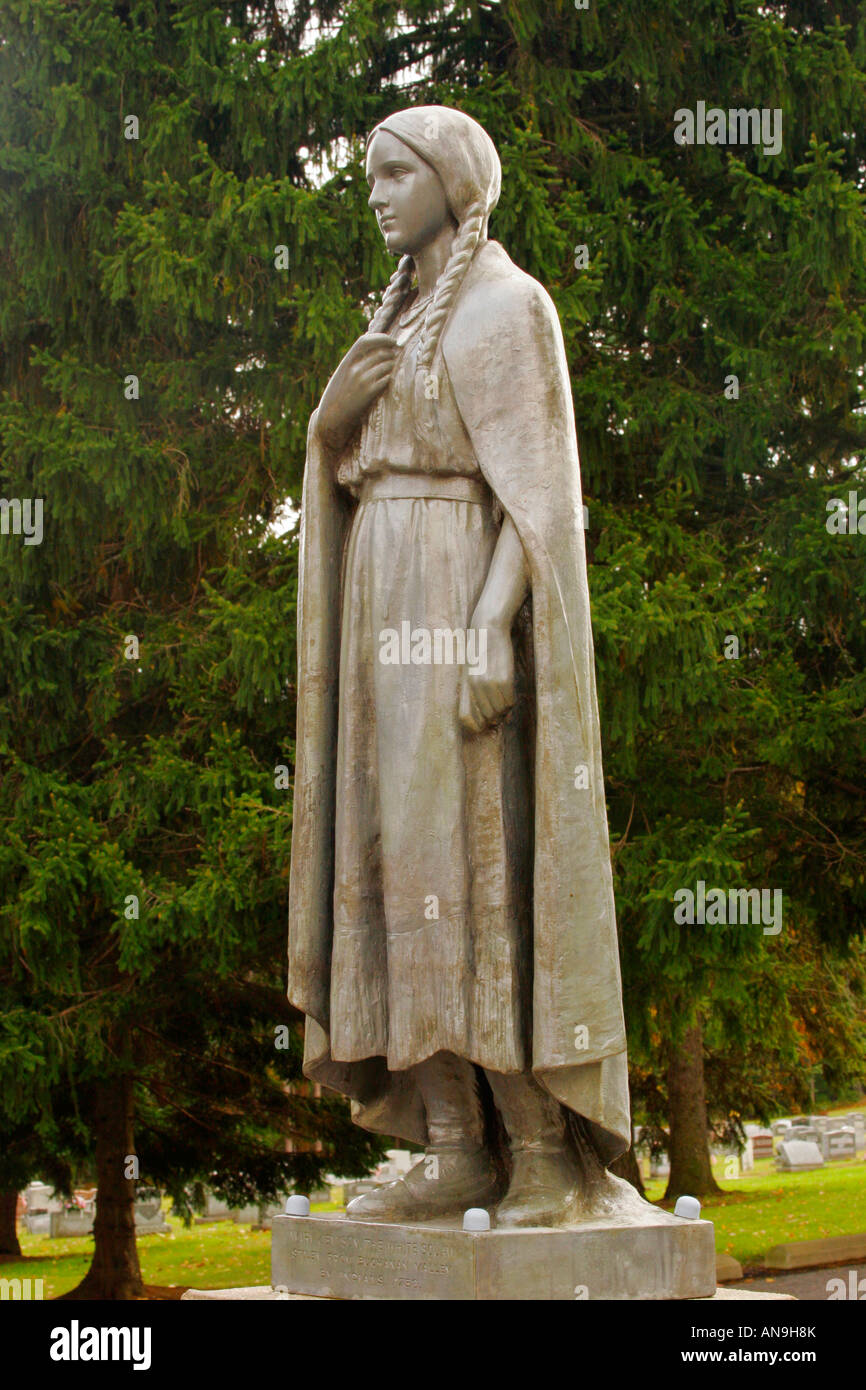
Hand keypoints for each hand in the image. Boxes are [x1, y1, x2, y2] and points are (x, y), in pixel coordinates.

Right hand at [316, 333, 397, 453]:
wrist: (331, 418)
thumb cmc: (338, 397)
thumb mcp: (342, 375)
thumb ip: (354, 363)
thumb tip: (373, 352)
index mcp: (346, 362)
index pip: (365, 341)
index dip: (381, 338)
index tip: (391, 341)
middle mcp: (354, 369)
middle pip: (380, 353)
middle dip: (391, 354)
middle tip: (396, 357)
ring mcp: (362, 381)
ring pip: (386, 366)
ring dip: (393, 366)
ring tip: (393, 370)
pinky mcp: (369, 394)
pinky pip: (386, 380)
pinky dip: (390, 379)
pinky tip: (389, 382)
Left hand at [459, 619, 514, 732]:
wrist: (488, 629)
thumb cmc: (479, 649)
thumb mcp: (471, 670)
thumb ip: (477, 689)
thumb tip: (489, 709)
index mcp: (467, 685)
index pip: (469, 716)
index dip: (480, 722)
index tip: (488, 720)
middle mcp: (477, 687)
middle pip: (489, 715)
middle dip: (496, 715)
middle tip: (501, 708)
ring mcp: (491, 684)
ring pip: (502, 709)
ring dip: (505, 708)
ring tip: (505, 697)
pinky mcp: (505, 679)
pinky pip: (510, 700)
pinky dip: (511, 700)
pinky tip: (509, 690)